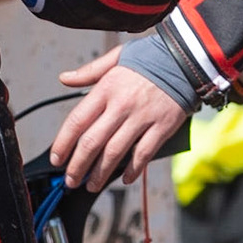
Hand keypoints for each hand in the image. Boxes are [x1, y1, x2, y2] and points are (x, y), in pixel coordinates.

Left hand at [51, 47, 191, 190]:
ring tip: (92, 185)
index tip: (57, 158)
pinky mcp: (162, 127)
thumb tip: (64, 78)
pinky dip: (132, 170)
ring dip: (100, 173)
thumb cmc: (149, 58)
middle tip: (71, 179)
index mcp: (107, 88)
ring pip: (115, 153)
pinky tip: (124, 178)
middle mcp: (121, 105)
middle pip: (92, 142)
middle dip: (78, 166)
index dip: (63, 143)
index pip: (77, 120)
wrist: (185, 59)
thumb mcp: (117, 57)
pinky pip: (143, 154)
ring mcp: (142, 117)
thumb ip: (89, 71)